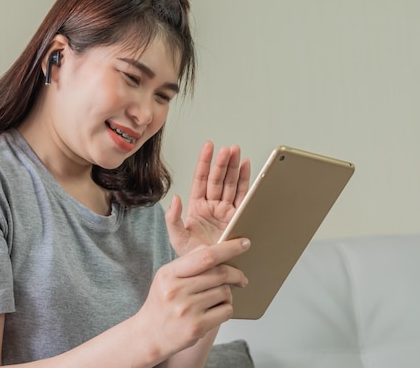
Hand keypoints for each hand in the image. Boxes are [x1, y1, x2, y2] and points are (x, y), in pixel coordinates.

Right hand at [135, 238, 249, 359]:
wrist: (149, 335)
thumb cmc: (162, 303)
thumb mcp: (167, 277)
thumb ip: (188, 262)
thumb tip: (214, 248)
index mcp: (169, 274)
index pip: (205, 256)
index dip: (228, 248)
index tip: (244, 243)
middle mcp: (176, 290)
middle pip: (219, 274)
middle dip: (236, 274)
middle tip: (242, 278)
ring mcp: (186, 310)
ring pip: (225, 292)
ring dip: (227, 294)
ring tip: (217, 299)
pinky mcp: (197, 327)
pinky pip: (226, 311)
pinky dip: (226, 308)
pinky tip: (215, 311)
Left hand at [165, 142, 250, 256]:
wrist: (210, 273)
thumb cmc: (192, 258)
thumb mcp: (177, 238)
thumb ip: (173, 219)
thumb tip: (174, 198)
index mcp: (197, 207)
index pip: (201, 180)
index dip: (205, 163)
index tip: (209, 147)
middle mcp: (212, 206)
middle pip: (218, 179)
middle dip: (223, 163)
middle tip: (227, 149)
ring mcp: (226, 211)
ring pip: (231, 184)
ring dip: (234, 167)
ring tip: (237, 152)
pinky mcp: (238, 217)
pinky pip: (242, 196)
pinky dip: (246, 181)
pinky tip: (247, 167)